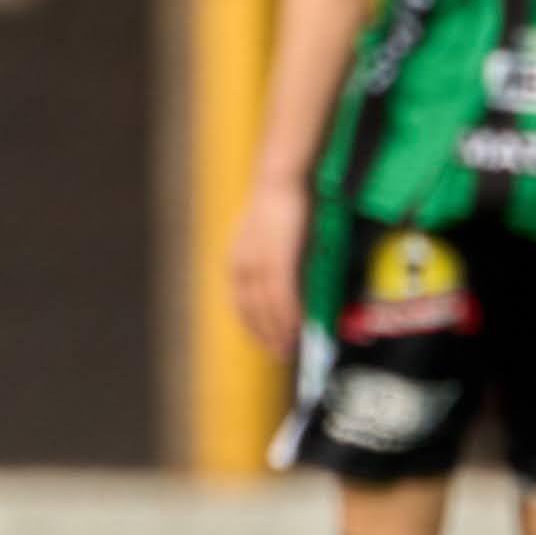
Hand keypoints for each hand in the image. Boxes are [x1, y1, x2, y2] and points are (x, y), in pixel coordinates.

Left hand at [225, 174, 309, 358]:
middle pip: (254, 312)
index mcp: (236, 263)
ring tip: (291, 347)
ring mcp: (259, 265)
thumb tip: (281, 288)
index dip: (253, 327)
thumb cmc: (276, 206)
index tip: (264, 343)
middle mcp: (242, 267)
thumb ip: (268, 263)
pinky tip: (299, 327)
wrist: (280, 180)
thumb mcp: (262, 238)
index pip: (242, 305)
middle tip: (281, 354)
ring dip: (280, 332)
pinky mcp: (278, 261)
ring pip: (269, 309)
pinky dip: (291, 316)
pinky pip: (283, 297)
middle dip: (267, 336)